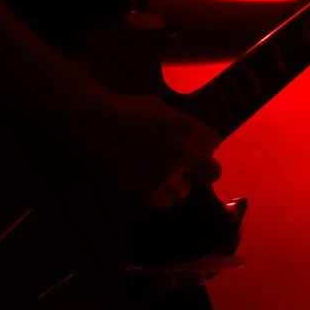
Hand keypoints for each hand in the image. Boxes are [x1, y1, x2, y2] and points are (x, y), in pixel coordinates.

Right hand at [65, 92, 221, 209]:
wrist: (94, 123)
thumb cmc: (125, 108)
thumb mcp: (160, 107)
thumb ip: (180, 123)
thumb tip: (191, 136)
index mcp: (187, 127)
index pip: (214, 142)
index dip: (204, 144)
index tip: (195, 146)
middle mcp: (182, 152)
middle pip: (212, 171)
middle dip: (202, 169)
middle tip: (190, 167)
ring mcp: (165, 173)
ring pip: (186, 190)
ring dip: (178, 183)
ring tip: (163, 174)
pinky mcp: (146, 190)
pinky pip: (165, 202)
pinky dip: (161, 195)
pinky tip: (152, 184)